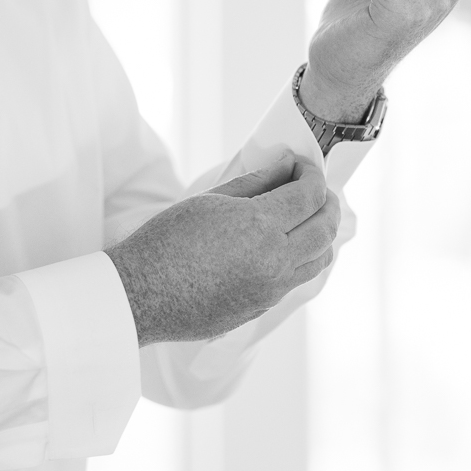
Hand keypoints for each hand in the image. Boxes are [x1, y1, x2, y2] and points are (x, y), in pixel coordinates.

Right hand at [107, 153, 339, 345]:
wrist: (142, 293)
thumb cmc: (167, 240)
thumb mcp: (209, 200)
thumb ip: (255, 183)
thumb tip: (285, 166)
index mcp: (259, 226)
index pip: (309, 195)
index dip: (313, 174)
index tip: (304, 165)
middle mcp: (275, 260)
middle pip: (325, 227)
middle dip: (328, 202)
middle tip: (315, 186)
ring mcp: (272, 288)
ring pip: (321, 258)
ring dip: (322, 232)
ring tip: (306, 216)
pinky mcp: (264, 306)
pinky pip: (298, 278)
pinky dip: (304, 256)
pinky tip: (284, 243)